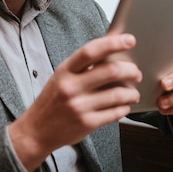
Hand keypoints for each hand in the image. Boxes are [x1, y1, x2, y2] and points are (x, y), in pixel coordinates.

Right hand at [8, 33, 141, 171]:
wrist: (36, 131)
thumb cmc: (53, 100)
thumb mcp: (61, 78)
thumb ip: (83, 67)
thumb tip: (112, 52)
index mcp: (64, 71)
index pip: (90, 51)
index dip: (113, 43)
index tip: (130, 39)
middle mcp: (71, 87)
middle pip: (110, 71)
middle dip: (131, 70)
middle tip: (136, 72)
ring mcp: (79, 106)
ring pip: (118, 94)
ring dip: (132, 92)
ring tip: (134, 93)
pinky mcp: (87, 124)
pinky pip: (116, 113)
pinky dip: (125, 107)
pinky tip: (124, 106)